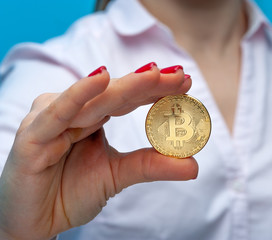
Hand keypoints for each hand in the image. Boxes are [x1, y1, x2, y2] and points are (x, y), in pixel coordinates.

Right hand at [0, 64, 197, 239]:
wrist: (35, 223)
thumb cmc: (69, 192)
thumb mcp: (118, 175)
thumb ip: (151, 165)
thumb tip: (193, 166)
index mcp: (91, 117)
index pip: (128, 98)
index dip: (156, 89)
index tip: (185, 83)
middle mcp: (73, 112)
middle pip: (116, 93)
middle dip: (149, 83)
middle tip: (179, 75)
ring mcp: (52, 120)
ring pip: (94, 99)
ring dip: (126, 85)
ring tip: (155, 74)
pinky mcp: (33, 136)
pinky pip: (59, 112)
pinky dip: (79, 94)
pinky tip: (102, 77)